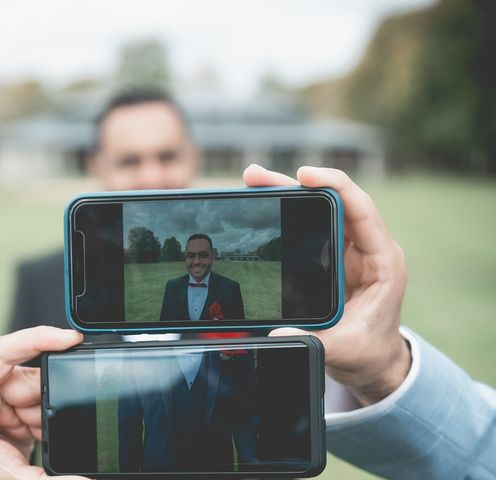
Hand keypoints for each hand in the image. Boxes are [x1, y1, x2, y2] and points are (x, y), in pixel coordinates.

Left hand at [0, 326, 87, 479]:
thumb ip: (50, 479)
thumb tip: (87, 479)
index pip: (3, 352)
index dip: (39, 339)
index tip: (71, 339)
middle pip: (25, 375)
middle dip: (43, 402)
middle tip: (37, 432)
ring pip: (33, 385)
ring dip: (40, 413)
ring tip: (29, 438)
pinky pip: (31, 394)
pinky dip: (37, 414)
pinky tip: (28, 433)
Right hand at [244, 164, 410, 405]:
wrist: (372, 360)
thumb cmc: (369, 352)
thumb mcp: (347, 349)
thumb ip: (318, 343)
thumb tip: (278, 334)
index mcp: (381, 261)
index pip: (361, 210)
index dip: (335, 186)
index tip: (304, 175)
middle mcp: (366, 247)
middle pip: (332, 201)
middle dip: (295, 184)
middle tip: (256, 177)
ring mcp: (347, 249)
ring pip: (318, 209)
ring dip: (286, 194)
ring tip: (252, 183)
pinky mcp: (331, 255)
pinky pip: (310, 225)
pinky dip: (286, 213)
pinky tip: (261, 206)